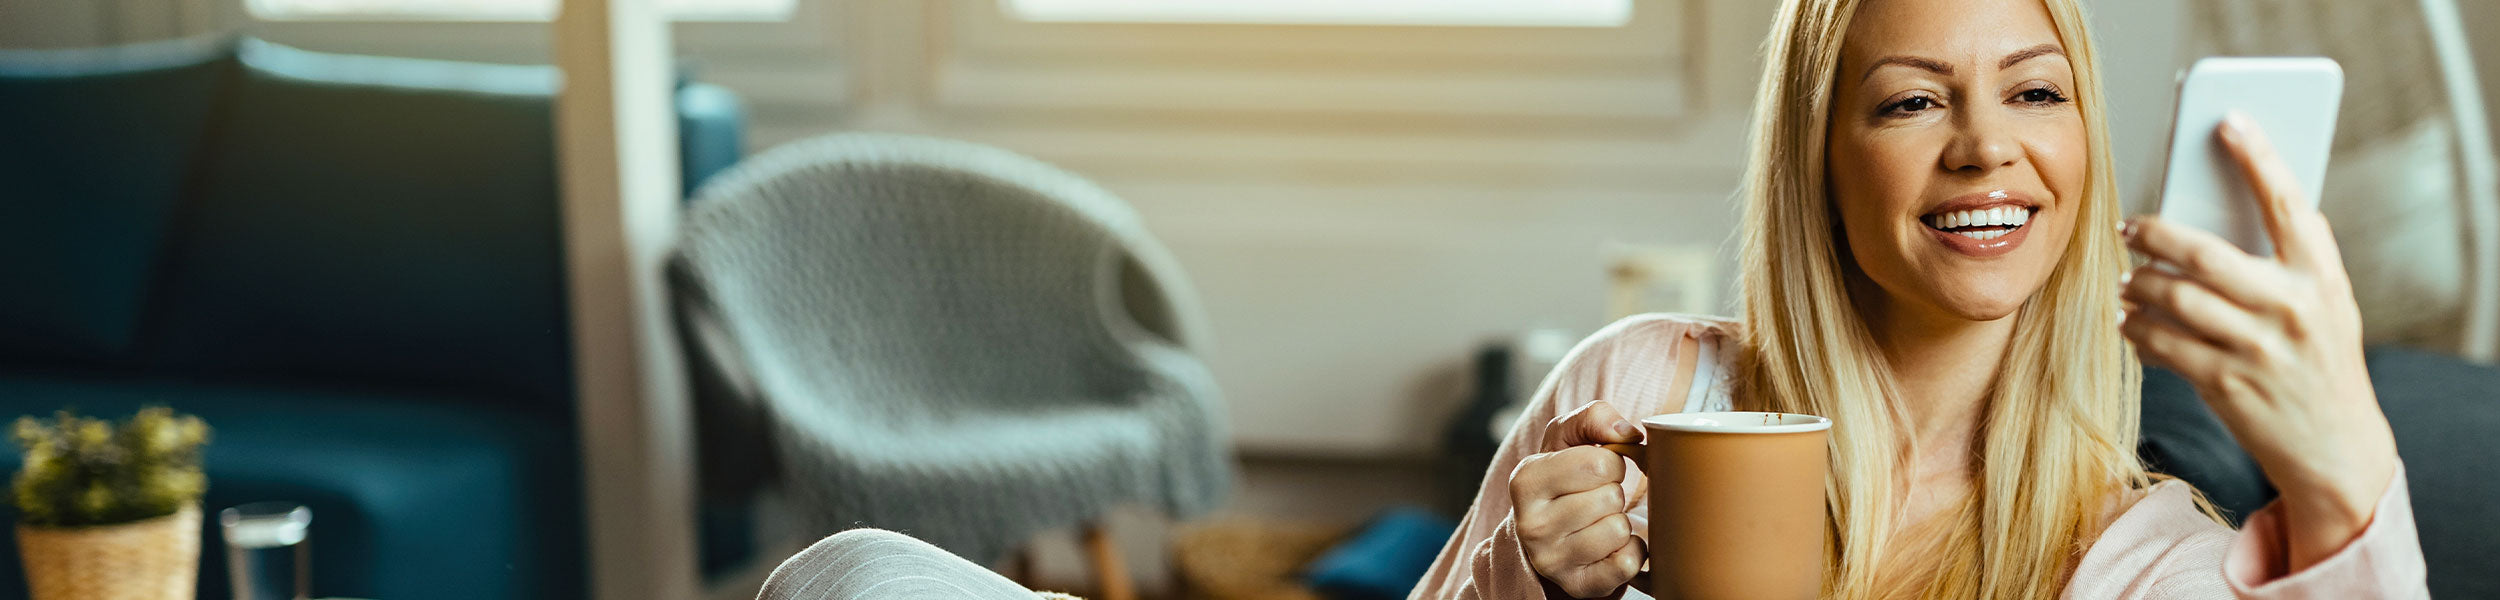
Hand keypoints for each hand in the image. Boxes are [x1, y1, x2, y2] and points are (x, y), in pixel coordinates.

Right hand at [1509, 400, 1645, 597]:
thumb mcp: (1568, 439)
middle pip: (1611, 497)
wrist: (1546, 533)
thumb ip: (1595, 417)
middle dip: (1613, 492)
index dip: (1610, 463)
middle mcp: (1530, 524)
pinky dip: (1630, 551)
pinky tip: (1610, 546)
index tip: (1594, 472)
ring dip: (1619, 522)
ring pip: (1619, 529)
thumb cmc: (1563, 478)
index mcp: (1525, 480)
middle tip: (1594, 498)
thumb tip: (1627, 432)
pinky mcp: (1576, 585)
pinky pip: (1627, 563)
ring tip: (1598, 521)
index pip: (1600, 463)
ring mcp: (1551, 560)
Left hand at [2119, 111, 2398, 569]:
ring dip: (2137, 285)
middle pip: (2203, 254)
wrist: (2336, 446)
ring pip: (2173, 299)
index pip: (2288, 203)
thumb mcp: (2326, 304)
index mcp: (2321, 277)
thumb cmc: (2321, 359)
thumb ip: (2287, 261)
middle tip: (2129, 227)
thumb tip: (2219, 208)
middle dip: (2155, 234)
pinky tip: (2130, 325)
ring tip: (2128, 281)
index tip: (2228, 120)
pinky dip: (2138, 330)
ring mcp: (2256, 349)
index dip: (2257, 157)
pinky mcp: (2226, 385)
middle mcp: (2291, 308)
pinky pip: (2163, 344)